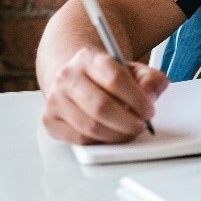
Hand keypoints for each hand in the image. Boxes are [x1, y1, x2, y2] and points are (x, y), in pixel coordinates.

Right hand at [41, 48, 168, 144]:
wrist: (76, 77)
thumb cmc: (106, 77)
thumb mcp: (133, 70)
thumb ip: (150, 79)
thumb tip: (150, 94)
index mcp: (88, 58)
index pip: (115, 78)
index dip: (137, 99)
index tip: (149, 110)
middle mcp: (67, 76)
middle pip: (101, 106)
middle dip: (128, 121)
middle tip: (141, 125)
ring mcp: (55, 99)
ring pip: (90, 126)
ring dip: (116, 134)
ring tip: (129, 131)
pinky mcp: (50, 120)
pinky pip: (79, 139)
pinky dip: (100, 141)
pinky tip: (110, 134)